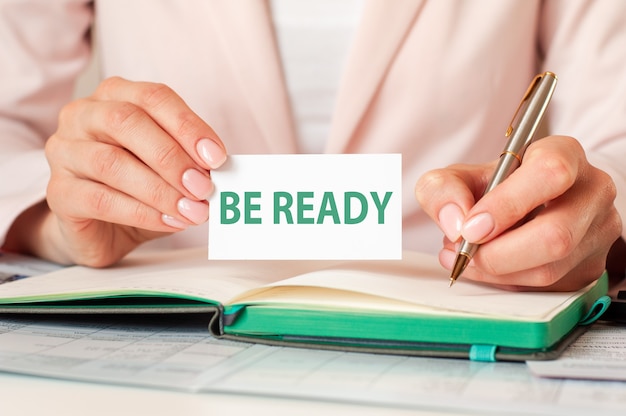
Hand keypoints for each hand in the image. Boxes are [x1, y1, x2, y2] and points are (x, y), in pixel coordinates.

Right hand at [24, 77, 225, 266]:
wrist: (103, 228)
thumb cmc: (140, 187)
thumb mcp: (170, 167)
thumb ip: (190, 160)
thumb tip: (217, 170)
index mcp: (115, 96)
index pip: (153, 97)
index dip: (188, 126)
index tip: (217, 157)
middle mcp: (83, 116)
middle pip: (127, 122)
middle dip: (172, 157)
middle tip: (203, 187)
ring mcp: (65, 152)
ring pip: (111, 162)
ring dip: (160, 189)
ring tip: (192, 210)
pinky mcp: (58, 192)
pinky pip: (100, 199)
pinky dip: (142, 212)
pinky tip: (169, 221)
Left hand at [415, 135, 621, 290]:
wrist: (520, 205)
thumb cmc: (493, 186)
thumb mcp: (458, 177)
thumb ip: (443, 189)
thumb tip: (455, 222)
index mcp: (564, 155)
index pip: (549, 174)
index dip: (506, 205)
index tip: (471, 227)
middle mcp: (591, 192)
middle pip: (555, 235)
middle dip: (498, 254)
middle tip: (464, 251)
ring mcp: (598, 232)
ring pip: (550, 269)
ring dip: (497, 272)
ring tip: (467, 257)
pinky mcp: (591, 267)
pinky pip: (548, 288)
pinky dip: (508, 282)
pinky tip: (487, 268)